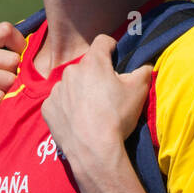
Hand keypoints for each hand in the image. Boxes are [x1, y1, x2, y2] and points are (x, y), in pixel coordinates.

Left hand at [40, 34, 153, 171]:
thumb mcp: (139, 91)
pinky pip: (59, 102)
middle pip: (86, 67)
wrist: (94, 151)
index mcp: (93, 62)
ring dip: (80, 92)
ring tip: (91, 112)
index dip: (112, 48)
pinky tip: (77, 122)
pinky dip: (67, 108)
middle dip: (96, 76)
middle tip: (106, 96)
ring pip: (71, 85)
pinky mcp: (48, 108)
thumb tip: (146, 65)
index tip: (116, 58)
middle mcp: (71, 71)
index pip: (103, 41)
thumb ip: (144, 71)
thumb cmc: (117, 117)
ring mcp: (57, 90)